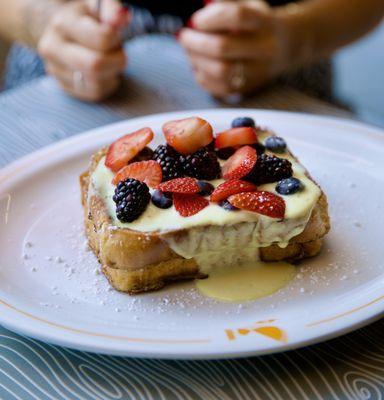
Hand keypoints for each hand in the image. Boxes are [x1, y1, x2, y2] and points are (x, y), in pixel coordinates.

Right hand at [38, 0, 129, 101]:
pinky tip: (105, 73)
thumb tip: (122, 17)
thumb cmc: (87, 19)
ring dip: (113, 74)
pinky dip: (107, 85)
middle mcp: (53, 48)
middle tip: (119, 54)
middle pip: (96, 65)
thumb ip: (112, 10)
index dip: (116, 39)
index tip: (115, 35)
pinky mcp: (64, 87)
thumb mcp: (97, 6)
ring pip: (97, 84)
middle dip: (117, 61)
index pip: (101, 38)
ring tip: (110, 61)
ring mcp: (55, 70)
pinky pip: (95, 93)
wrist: (62, 33)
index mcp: (63, 23)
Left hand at [178, 1, 299, 97]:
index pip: (237, 16)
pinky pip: (217, 87)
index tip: (196, 20)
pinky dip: (201, 75)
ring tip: (190, 50)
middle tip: (184, 36)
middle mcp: (264, 49)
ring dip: (197, 60)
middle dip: (196, 42)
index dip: (211, 18)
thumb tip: (199, 15)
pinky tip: (199, 65)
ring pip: (220, 71)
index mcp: (264, 23)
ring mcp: (256, 72)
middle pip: (223, 48)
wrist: (282, 49)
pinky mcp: (245, 89)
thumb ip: (224, 4)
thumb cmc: (256, 25)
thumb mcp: (248, 5)